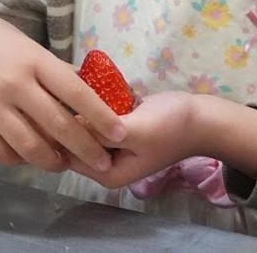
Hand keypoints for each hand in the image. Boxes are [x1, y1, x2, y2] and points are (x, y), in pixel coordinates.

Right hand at [0, 5, 126, 173]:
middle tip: (103, 163)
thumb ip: (51, 72)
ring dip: (53, 161)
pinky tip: (28, 157)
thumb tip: (90, 97)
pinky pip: (1, 152)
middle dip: (87, 149)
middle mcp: (13, 82)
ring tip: (63, 164)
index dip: (101, 116)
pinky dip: (19, 160)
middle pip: (58, 125)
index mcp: (33, 59)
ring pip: (31, 146)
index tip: (121, 133)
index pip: (76, 92)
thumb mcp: (24, 45)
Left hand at [65, 92, 256, 188]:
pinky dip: (93, 101)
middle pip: (71, 139)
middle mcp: (104, 163)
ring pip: (81, 124)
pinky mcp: (116, 129)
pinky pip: (94, 115)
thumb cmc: (171, 127)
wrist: (201, 118)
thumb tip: (65, 127)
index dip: (57, 129)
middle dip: (69, 113)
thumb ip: (100, 133)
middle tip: (67, 86)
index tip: (55, 101)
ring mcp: (110, 146)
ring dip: (80, 104)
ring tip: (81, 82)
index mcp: (106, 173)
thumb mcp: (134, 130)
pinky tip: (94, 82)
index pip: (66, 154)